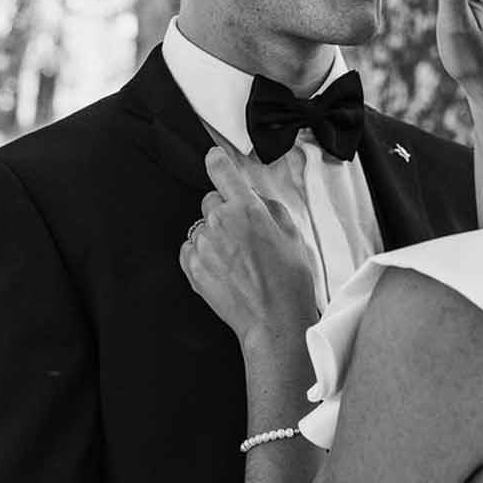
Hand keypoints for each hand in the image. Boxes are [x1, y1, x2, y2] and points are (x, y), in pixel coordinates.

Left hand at [180, 143, 317, 344]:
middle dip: (224, 212)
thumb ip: (270, 208)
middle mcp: (220, 222)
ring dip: (214, 236)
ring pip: (201, 227)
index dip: (217, 162)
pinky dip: (201, 255)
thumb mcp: (292, 235)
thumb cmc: (288, 282)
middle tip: (243, 235)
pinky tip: (223, 270)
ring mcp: (203, 246)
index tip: (216, 161)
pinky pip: (190, 249)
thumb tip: (256, 199)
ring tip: (236, 260)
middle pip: (211, 201)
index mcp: (247, 208)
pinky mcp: (192, 268)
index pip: (220, 168)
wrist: (274, 321)